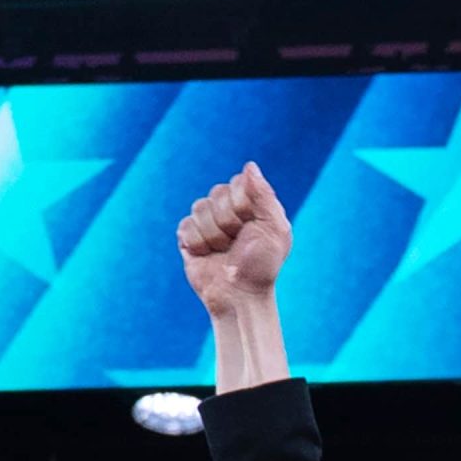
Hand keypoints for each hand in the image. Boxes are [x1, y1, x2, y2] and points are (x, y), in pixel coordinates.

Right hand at [177, 162, 293, 314]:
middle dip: (229, 222)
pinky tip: (208, 255)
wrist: (239, 295)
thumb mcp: (275, 229)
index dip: (243, 205)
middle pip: (217, 194)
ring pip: (200, 208)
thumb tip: (249, 166)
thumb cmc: (262, 265)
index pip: (238, 183)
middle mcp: (228, 208)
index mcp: (250, 203)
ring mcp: (207, 221)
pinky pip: (186, 226)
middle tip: (238, 243)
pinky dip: (198, 243)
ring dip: (214, 236)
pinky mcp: (189, 236)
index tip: (252, 226)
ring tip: (224, 252)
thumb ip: (264, 195)